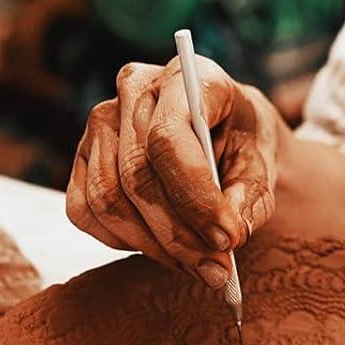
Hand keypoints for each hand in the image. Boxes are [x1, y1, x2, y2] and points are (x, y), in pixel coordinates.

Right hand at [66, 56, 283, 286]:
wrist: (225, 133)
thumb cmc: (243, 144)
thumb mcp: (262, 164)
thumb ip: (250, 196)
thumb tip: (229, 231)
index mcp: (187, 75)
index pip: (168, 138)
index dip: (195, 197)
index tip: (227, 238)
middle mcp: (135, 89)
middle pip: (137, 175)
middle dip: (179, 234)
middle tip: (217, 269)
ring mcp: (101, 121)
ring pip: (108, 199)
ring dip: (154, 245)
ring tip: (196, 265)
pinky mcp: (82, 155)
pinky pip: (84, 210)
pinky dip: (123, 240)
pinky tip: (160, 246)